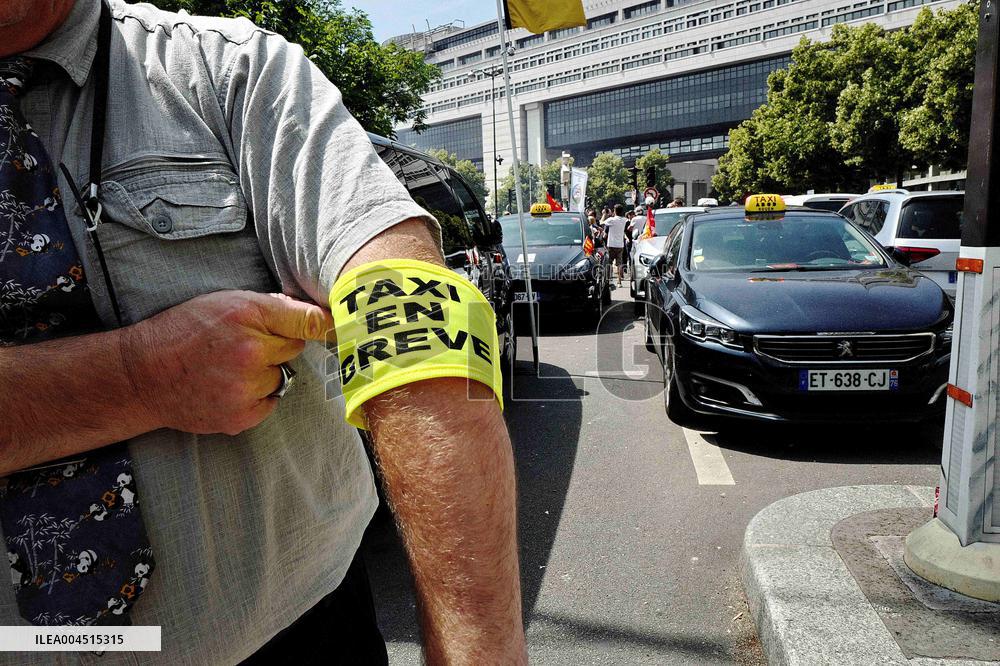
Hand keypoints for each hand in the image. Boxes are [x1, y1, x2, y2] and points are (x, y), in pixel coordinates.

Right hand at [121, 291, 332, 435]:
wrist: (142, 375)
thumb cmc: (184, 331)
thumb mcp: (224, 302)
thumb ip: (269, 307)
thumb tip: (315, 315)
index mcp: (246, 315)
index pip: (307, 321)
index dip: (324, 324)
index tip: (340, 326)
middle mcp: (250, 351)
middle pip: (294, 349)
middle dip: (278, 346)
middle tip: (245, 345)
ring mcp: (246, 387)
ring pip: (281, 377)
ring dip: (265, 374)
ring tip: (229, 369)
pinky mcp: (241, 415)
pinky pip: (270, 402)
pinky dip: (256, 397)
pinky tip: (227, 388)